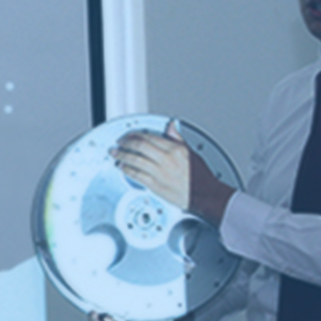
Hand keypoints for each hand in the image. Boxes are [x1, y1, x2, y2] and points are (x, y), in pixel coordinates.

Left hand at [113, 120, 234, 223]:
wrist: (205, 195)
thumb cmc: (200, 177)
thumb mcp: (191, 152)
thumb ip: (178, 138)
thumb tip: (171, 126)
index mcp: (175, 149)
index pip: (150, 137)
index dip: (136, 135)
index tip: (130, 135)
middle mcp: (167, 159)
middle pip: (140, 146)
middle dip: (126, 143)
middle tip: (119, 142)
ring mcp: (160, 173)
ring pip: (136, 160)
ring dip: (123, 155)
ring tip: (115, 153)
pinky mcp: (156, 185)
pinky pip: (138, 175)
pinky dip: (128, 170)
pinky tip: (122, 167)